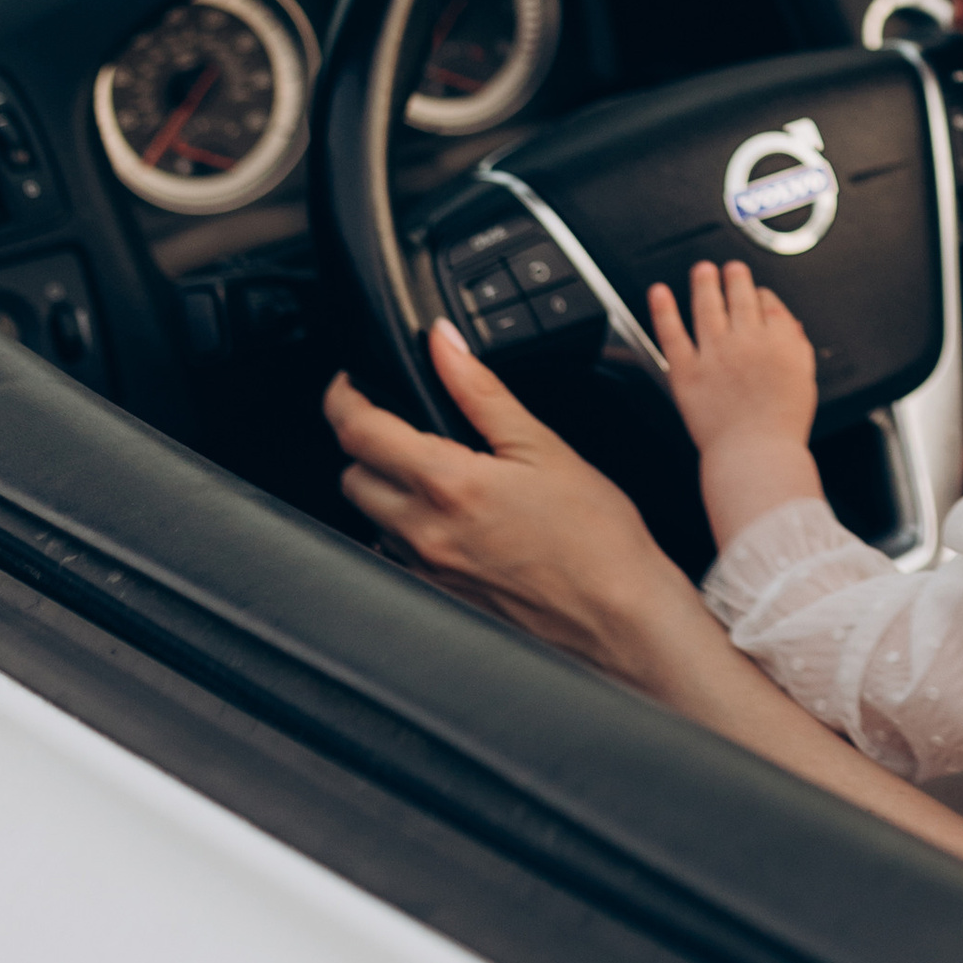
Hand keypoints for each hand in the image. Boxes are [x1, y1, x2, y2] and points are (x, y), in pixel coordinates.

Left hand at [326, 326, 688, 672]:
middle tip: (403, 423)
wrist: (618, 617)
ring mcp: (427, 571)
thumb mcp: (543, 446)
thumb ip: (482, 390)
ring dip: (385, 487)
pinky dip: (406, 528)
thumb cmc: (596, 537)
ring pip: (370, 518)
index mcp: (448, 485)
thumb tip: (445, 345)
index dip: (344, 397)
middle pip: (351, 476)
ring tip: (436, 470)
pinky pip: (396, 554)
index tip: (351, 383)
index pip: (358, 431)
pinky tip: (452, 518)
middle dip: (366, 442)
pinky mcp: (439, 598)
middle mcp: (424, 533)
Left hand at [649, 256, 816, 452]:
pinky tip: (659, 293)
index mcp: (779, 341)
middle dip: (735, 276)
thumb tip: (789, 325)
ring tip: (702, 270)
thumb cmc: (780, 427)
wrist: (755, 455)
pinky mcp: (687, 371)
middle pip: (739, 296)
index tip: (757, 293)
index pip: (769, 303)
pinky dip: (664, 310)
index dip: (761, 294)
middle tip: (730, 268)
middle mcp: (747, 340)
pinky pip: (672, 333)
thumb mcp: (804, 379)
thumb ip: (796, 346)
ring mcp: (715, 353)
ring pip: (707, 305)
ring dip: (704, 282)